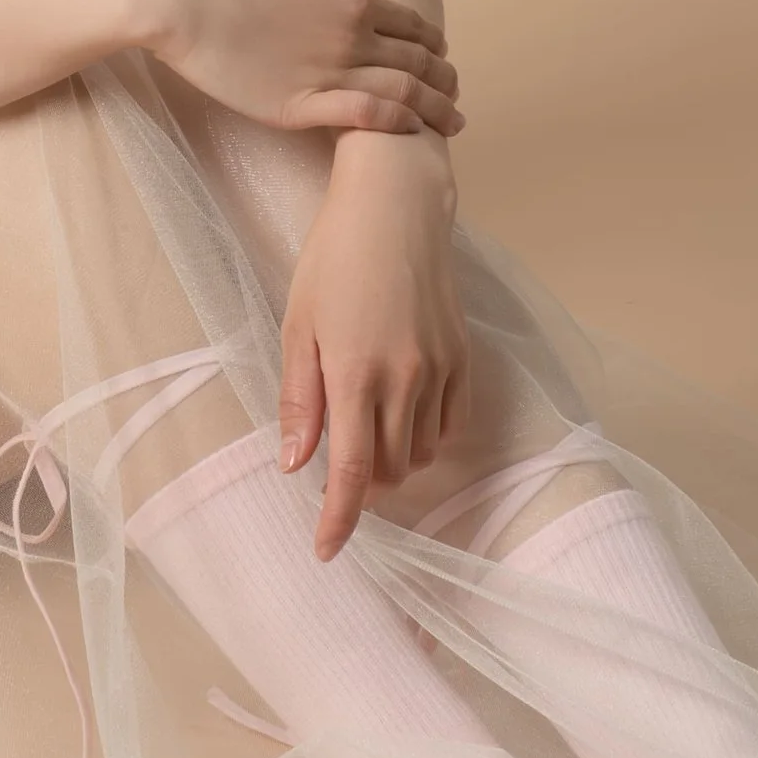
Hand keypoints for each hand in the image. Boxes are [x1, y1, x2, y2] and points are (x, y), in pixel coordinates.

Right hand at [143, 0, 463, 138]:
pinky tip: (410, 131)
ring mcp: (328, 68)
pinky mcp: (299, 104)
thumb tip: (332, 4)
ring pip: (404, 91)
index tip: (441, 61)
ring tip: (451, 125)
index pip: (414, 27)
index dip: (434, 48)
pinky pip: (366, 115)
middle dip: (444, 82)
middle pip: (419, 62)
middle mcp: (351, 33)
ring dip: (435, 109)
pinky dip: (397, 123)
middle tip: (455, 98)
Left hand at [279, 139, 472, 559]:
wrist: (397, 205)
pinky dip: (426, 438)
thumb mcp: (298, 324)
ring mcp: (439, 369)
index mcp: (355, 373)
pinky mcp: (463, 357)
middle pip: (390, 471)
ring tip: (368, 434)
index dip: (340, 519)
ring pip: (421, 453)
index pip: (352, 472)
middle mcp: (405, 379)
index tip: (326, 551)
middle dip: (364, 486)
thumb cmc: (334, 258)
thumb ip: (300, 398)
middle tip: (338, 466)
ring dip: (394, 463)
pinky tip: (404, 417)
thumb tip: (295, 464)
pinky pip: (450, 424)